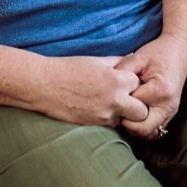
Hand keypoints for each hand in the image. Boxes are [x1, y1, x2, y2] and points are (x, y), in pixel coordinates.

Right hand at [33, 55, 149, 126]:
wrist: (44, 86)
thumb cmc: (69, 68)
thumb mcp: (96, 60)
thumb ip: (117, 63)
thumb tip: (131, 61)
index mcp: (116, 81)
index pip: (139, 84)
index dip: (133, 81)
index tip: (126, 79)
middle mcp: (114, 101)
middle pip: (141, 111)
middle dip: (137, 104)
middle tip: (127, 96)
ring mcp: (104, 116)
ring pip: (126, 120)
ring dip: (122, 112)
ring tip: (108, 100)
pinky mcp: (94, 126)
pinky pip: (111, 125)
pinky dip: (109, 117)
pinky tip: (97, 107)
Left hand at [115, 34, 186, 139]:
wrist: (179, 49)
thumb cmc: (158, 52)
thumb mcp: (138, 57)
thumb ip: (123, 71)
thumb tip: (108, 86)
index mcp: (160, 91)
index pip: (134, 108)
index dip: (121, 103)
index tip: (114, 95)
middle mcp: (168, 105)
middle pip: (144, 129)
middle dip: (127, 123)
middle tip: (118, 109)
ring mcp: (172, 111)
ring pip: (150, 133)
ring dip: (136, 127)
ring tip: (126, 111)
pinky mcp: (171, 113)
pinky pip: (156, 129)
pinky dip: (144, 126)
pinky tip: (135, 113)